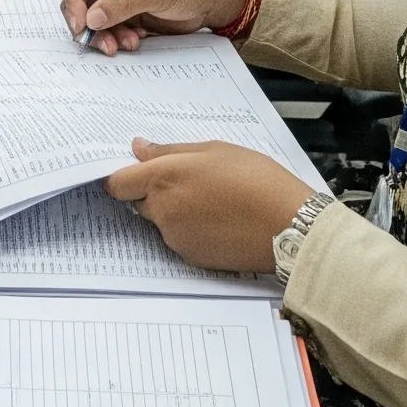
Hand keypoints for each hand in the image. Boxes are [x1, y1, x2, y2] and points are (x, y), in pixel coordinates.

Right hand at [61, 0, 254, 52]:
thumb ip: (121, 3)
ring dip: (104, 35)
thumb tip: (90, 18)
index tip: (81, 24)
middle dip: (88, 24)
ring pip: (92, 20)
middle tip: (103, 43)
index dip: (73, 0)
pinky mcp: (126, 15)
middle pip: (80, 1)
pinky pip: (109, 30)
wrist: (214, 0)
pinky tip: (135, 41)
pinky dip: (116, 39)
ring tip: (125, 44)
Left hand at [106, 139, 314, 272]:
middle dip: (154, 192)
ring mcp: (176, 238)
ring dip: (175, 211)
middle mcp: (163, 211)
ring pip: (161, 221)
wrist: (288, 227)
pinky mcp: (191, 257)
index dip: (123, 176)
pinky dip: (191, 229)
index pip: (118, 183)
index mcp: (164, 178)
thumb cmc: (256, 181)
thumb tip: (139, 148)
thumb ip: (170, 150)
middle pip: (139, 202)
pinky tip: (219, 220)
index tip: (135, 170)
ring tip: (212, 200)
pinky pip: (179, 239)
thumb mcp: (214, 150)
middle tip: (189, 180)